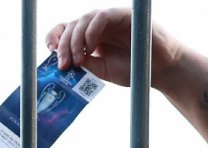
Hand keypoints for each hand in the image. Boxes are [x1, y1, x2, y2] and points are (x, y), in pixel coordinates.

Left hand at [46, 8, 183, 91]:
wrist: (158, 70)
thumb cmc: (130, 69)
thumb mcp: (99, 71)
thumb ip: (83, 65)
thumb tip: (63, 63)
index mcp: (88, 37)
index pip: (65, 30)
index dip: (54, 37)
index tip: (50, 52)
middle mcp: (96, 26)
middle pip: (71, 26)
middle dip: (63, 47)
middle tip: (64, 66)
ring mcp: (109, 19)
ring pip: (83, 20)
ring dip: (75, 41)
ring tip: (79, 61)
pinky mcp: (122, 15)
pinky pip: (101, 17)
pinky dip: (91, 32)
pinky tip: (91, 48)